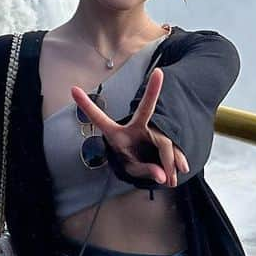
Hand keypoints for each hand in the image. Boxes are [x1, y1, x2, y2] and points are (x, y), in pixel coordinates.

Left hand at [71, 66, 188, 186]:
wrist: (146, 161)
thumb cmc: (131, 161)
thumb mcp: (132, 168)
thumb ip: (145, 170)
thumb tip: (162, 175)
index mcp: (116, 133)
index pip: (100, 119)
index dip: (87, 106)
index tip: (72, 89)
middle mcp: (135, 125)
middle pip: (146, 110)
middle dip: (151, 90)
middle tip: (159, 74)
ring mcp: (152, 128)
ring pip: (165, 142)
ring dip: (169, 163)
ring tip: (170, 182)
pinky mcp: (166, 135)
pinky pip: (175, 147)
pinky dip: (179, 160)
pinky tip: (182, 169)